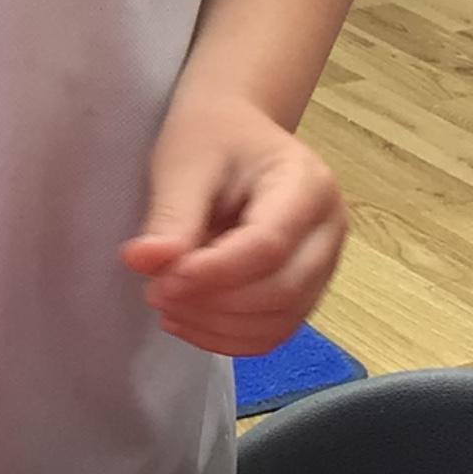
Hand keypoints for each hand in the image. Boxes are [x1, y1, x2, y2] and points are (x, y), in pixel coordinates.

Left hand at [122, 95, 347, 356]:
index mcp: (308, 184)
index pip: (269, 245)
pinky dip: (227, 339)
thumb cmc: (212, 138)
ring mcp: (323, 265)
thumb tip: (143, 264)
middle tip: (155, 293)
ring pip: (279, 321)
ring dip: (216, 327)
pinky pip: (272, 333)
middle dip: (214, 303)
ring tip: (166, 304)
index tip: (162, 281)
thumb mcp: (183, 164)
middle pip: (281, 290)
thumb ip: (170, 217)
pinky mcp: (304, 291)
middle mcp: (329, 230)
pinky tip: (186, 320)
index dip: (215, 272)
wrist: (235, 134)